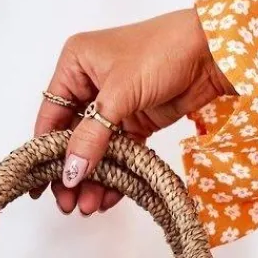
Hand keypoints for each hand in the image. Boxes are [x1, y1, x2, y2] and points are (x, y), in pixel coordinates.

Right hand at [33, 7, 234, 213]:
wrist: (214, 51)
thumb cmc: (163, 51)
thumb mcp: (120, 94)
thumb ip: (93, 136)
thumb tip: (70, 172)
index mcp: (75, 64)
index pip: (51, 115)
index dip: (45, 151)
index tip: (43, 185)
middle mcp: (90, 83)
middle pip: (71, 137)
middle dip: (71, 171)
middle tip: (68, 203)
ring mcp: (114, 103)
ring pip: (95, 149)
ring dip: (93, 178)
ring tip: (89, 206)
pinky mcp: (137, 120)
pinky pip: (119, 152)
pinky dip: (116, 174)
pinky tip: (110, 196)